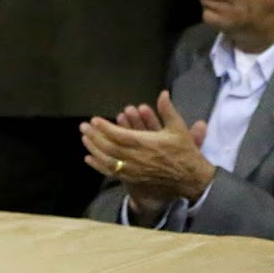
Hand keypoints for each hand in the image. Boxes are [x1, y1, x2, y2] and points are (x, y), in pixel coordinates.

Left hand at [82, 90, 214, 212]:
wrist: (189, 178)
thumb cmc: (184, 151)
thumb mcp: (178, 128)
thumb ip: (168, 110)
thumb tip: (163, 93)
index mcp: (146, 143)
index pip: (119, 135)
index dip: (105, 128)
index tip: (95, 120)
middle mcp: (136, 157)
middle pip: (109, 147)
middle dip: (95, 136)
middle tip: (83, 127)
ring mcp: (133, 170)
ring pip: (108, 160)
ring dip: (94, 149)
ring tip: (84, 139)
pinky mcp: (133, 178)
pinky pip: (112, 173)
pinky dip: (99, 165)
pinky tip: (89, 159)